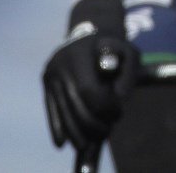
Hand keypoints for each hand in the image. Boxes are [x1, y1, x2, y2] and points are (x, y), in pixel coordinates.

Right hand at [41, 0, 139, 149]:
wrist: (88, 31)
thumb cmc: (114, 46)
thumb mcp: (129, 51)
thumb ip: (129, 73)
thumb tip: (120, 98)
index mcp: (79, 53)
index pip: (89, 89)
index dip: (104, 107)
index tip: (117, 113)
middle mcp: (60, 63)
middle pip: (74, 105)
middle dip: (92, 124)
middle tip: (107, 130)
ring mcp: (50, 74)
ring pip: (62, 112)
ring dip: (78, 132)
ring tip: (94, 137)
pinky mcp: (46, 83)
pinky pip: (51, 110)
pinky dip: (58, 127)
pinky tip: (63, 142)